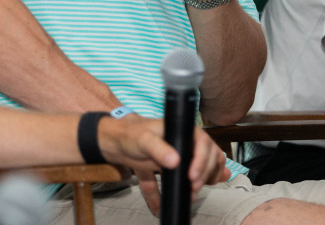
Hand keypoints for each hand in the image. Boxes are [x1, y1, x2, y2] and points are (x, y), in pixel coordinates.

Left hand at [98, 115, 228, 213]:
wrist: (117, 142)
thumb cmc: (131, 134)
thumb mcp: (144, 139)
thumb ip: (158, 148)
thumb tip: (175, 161)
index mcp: (182, 130)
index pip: (203, 143)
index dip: (203, 160)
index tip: (193, 175)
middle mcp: (186, 142)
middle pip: (207, 156)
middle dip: (205, 173)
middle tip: (194, 186)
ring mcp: (182, 155)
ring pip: (202, 166)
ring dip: (204, 179)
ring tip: (195, 192)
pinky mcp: (173, 168)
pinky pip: (185, 178)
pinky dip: (191, 186)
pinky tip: (194, 193)